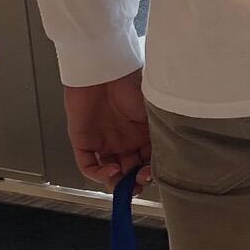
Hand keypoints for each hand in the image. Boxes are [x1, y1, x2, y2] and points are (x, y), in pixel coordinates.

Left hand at [65, 71, 152, 187]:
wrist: (103, 66)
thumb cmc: (130, 81)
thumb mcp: (153, 112)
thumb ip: (158, 136)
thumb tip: (166, 161)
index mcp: (142, 132)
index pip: (146, 160)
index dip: (150, 172)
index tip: (153, 176)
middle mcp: (123, 139)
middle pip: (128, 170)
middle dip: (134, 181)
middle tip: (139, 184)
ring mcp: (103, 141)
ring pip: (109, 172)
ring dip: (117, 182)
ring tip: (125, 182)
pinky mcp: (83, 140)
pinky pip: (89, 165)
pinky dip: (100, 174)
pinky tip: (112, 169)